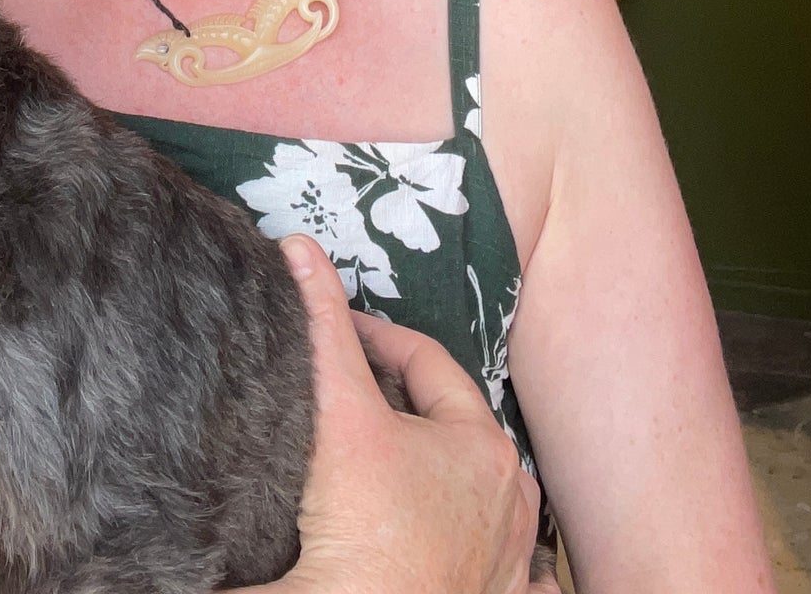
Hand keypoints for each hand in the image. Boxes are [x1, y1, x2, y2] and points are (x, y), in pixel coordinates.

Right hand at [266, 235, 543, 593]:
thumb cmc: (363, 528)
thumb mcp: (339, 411)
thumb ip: (323, 325)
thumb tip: (300, 249)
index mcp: (484, 446)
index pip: (427, 363)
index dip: (377, 338)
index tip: (337, 331)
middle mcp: (511, 503)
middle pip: (453, 428)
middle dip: (407, 405)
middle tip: (354, 392)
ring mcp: (509, 564)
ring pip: (477, 496)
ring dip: (441, 474)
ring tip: (386, 460)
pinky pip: (504, 571)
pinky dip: (486, 553)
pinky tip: (460, 544)